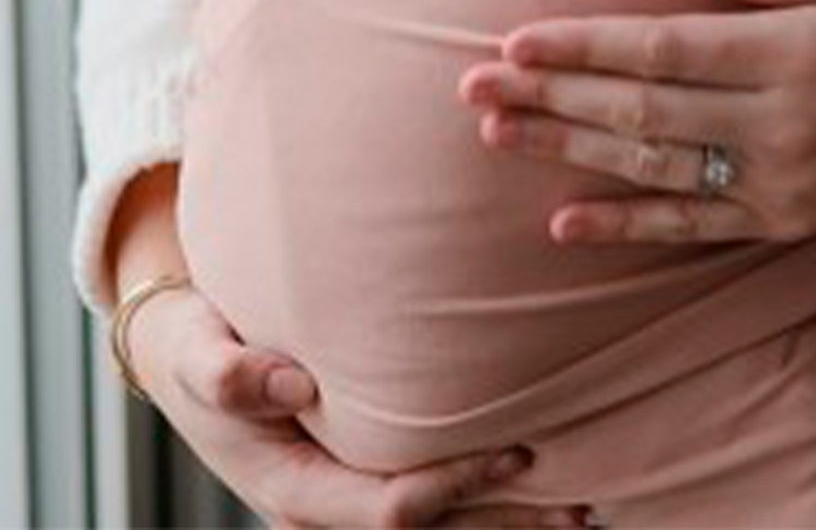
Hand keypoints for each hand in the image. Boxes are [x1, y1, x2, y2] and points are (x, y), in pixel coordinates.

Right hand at [123, 280, 589, 528]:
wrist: (187, 353)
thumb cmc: (197, 346)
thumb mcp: (196, 354)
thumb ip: (229, 371)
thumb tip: (289, 382)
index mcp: (295, 489)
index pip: (391, 509)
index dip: (454, 486)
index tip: (517, 451)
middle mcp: (328, 506)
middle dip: (504, 525)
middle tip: (584, 506)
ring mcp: (347, 496)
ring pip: (441, 528)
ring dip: (508, 523)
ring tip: (587, 507)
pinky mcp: (363, 472)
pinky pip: (433, 500)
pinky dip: (484, 499)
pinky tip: (539, 480)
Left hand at [457, 0, 815, 245]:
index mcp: (798, 53)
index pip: (666, 50)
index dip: (586, 46)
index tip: (516, 40)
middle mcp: (779, 125)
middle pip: (641, 112)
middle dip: (551, 97)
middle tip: (471, 88)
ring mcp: (780, 180)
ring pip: (652, 168)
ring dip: (567, 152)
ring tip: (495, 135)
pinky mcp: (785, 217)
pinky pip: (692, 225)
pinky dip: (626, 224)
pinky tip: (564, 221)